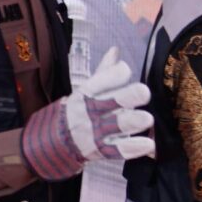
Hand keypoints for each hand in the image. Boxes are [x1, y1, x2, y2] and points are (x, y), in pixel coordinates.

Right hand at [19, 47, 153, 180]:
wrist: (53, 142)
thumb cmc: (79, 110)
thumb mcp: (88, 90)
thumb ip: (105, 72)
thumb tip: (116, 49)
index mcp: (87, 93)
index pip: (101, 80)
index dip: (116, 74)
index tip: (125, 71)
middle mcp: (91, 112)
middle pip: (110, 102)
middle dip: (128, 96)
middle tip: (144, 93)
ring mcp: (95, 132)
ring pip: (116, 126)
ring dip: (132, 122)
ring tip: (147, 119)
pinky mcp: (101, 151)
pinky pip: (118, 150)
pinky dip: (134, 148)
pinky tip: (148, 144)